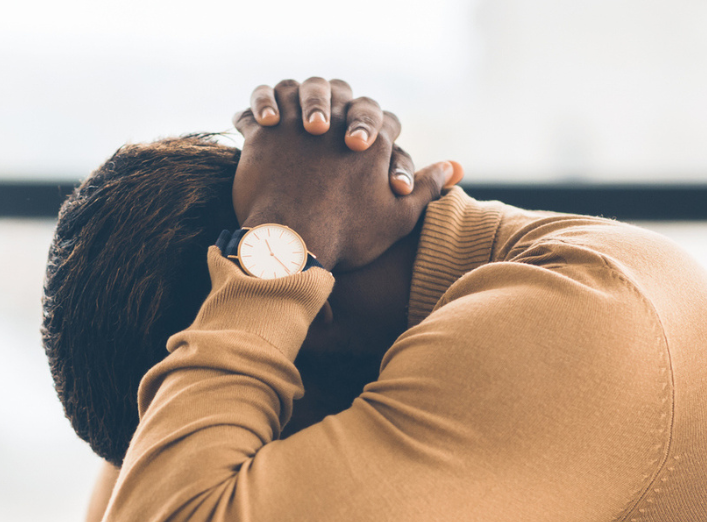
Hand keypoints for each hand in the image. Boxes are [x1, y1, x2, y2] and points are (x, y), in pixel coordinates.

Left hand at [231, 78, 461, 268]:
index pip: (381, 118)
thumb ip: (426, 188)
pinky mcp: (262, 133)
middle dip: (334, 103)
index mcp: (373, 139)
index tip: (363, 145)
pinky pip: (254, 110)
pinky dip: (253, 111)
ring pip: (294, 90)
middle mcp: (337, 120)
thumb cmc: (347, 236)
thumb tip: (453, 167)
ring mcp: (297, 123)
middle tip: (323, 123)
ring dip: (291, 98)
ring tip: (285, 114)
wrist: (292, 245)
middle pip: (339, 93)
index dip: (375, 128)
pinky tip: (253, 122)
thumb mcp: (398, 218)